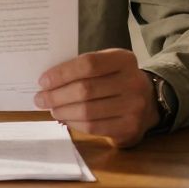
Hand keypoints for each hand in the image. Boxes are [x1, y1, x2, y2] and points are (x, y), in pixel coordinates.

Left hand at [34, 49, 159, 147]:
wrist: (148, 103)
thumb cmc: (117, 81)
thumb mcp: (107, 66)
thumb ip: (83, 68)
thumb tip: (48, 81)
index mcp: (124, 59)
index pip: (88, 64)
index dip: (62, 73)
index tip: (43, 80)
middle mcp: (133, 81)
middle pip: (85, 89)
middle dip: (57, 95)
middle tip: (40, 98)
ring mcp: (134, 106)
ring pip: (87, 111)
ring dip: (63, 111)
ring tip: (52, 109)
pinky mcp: (130, 128)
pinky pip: (94, 127)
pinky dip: (74, 124)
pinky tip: (65, 119)